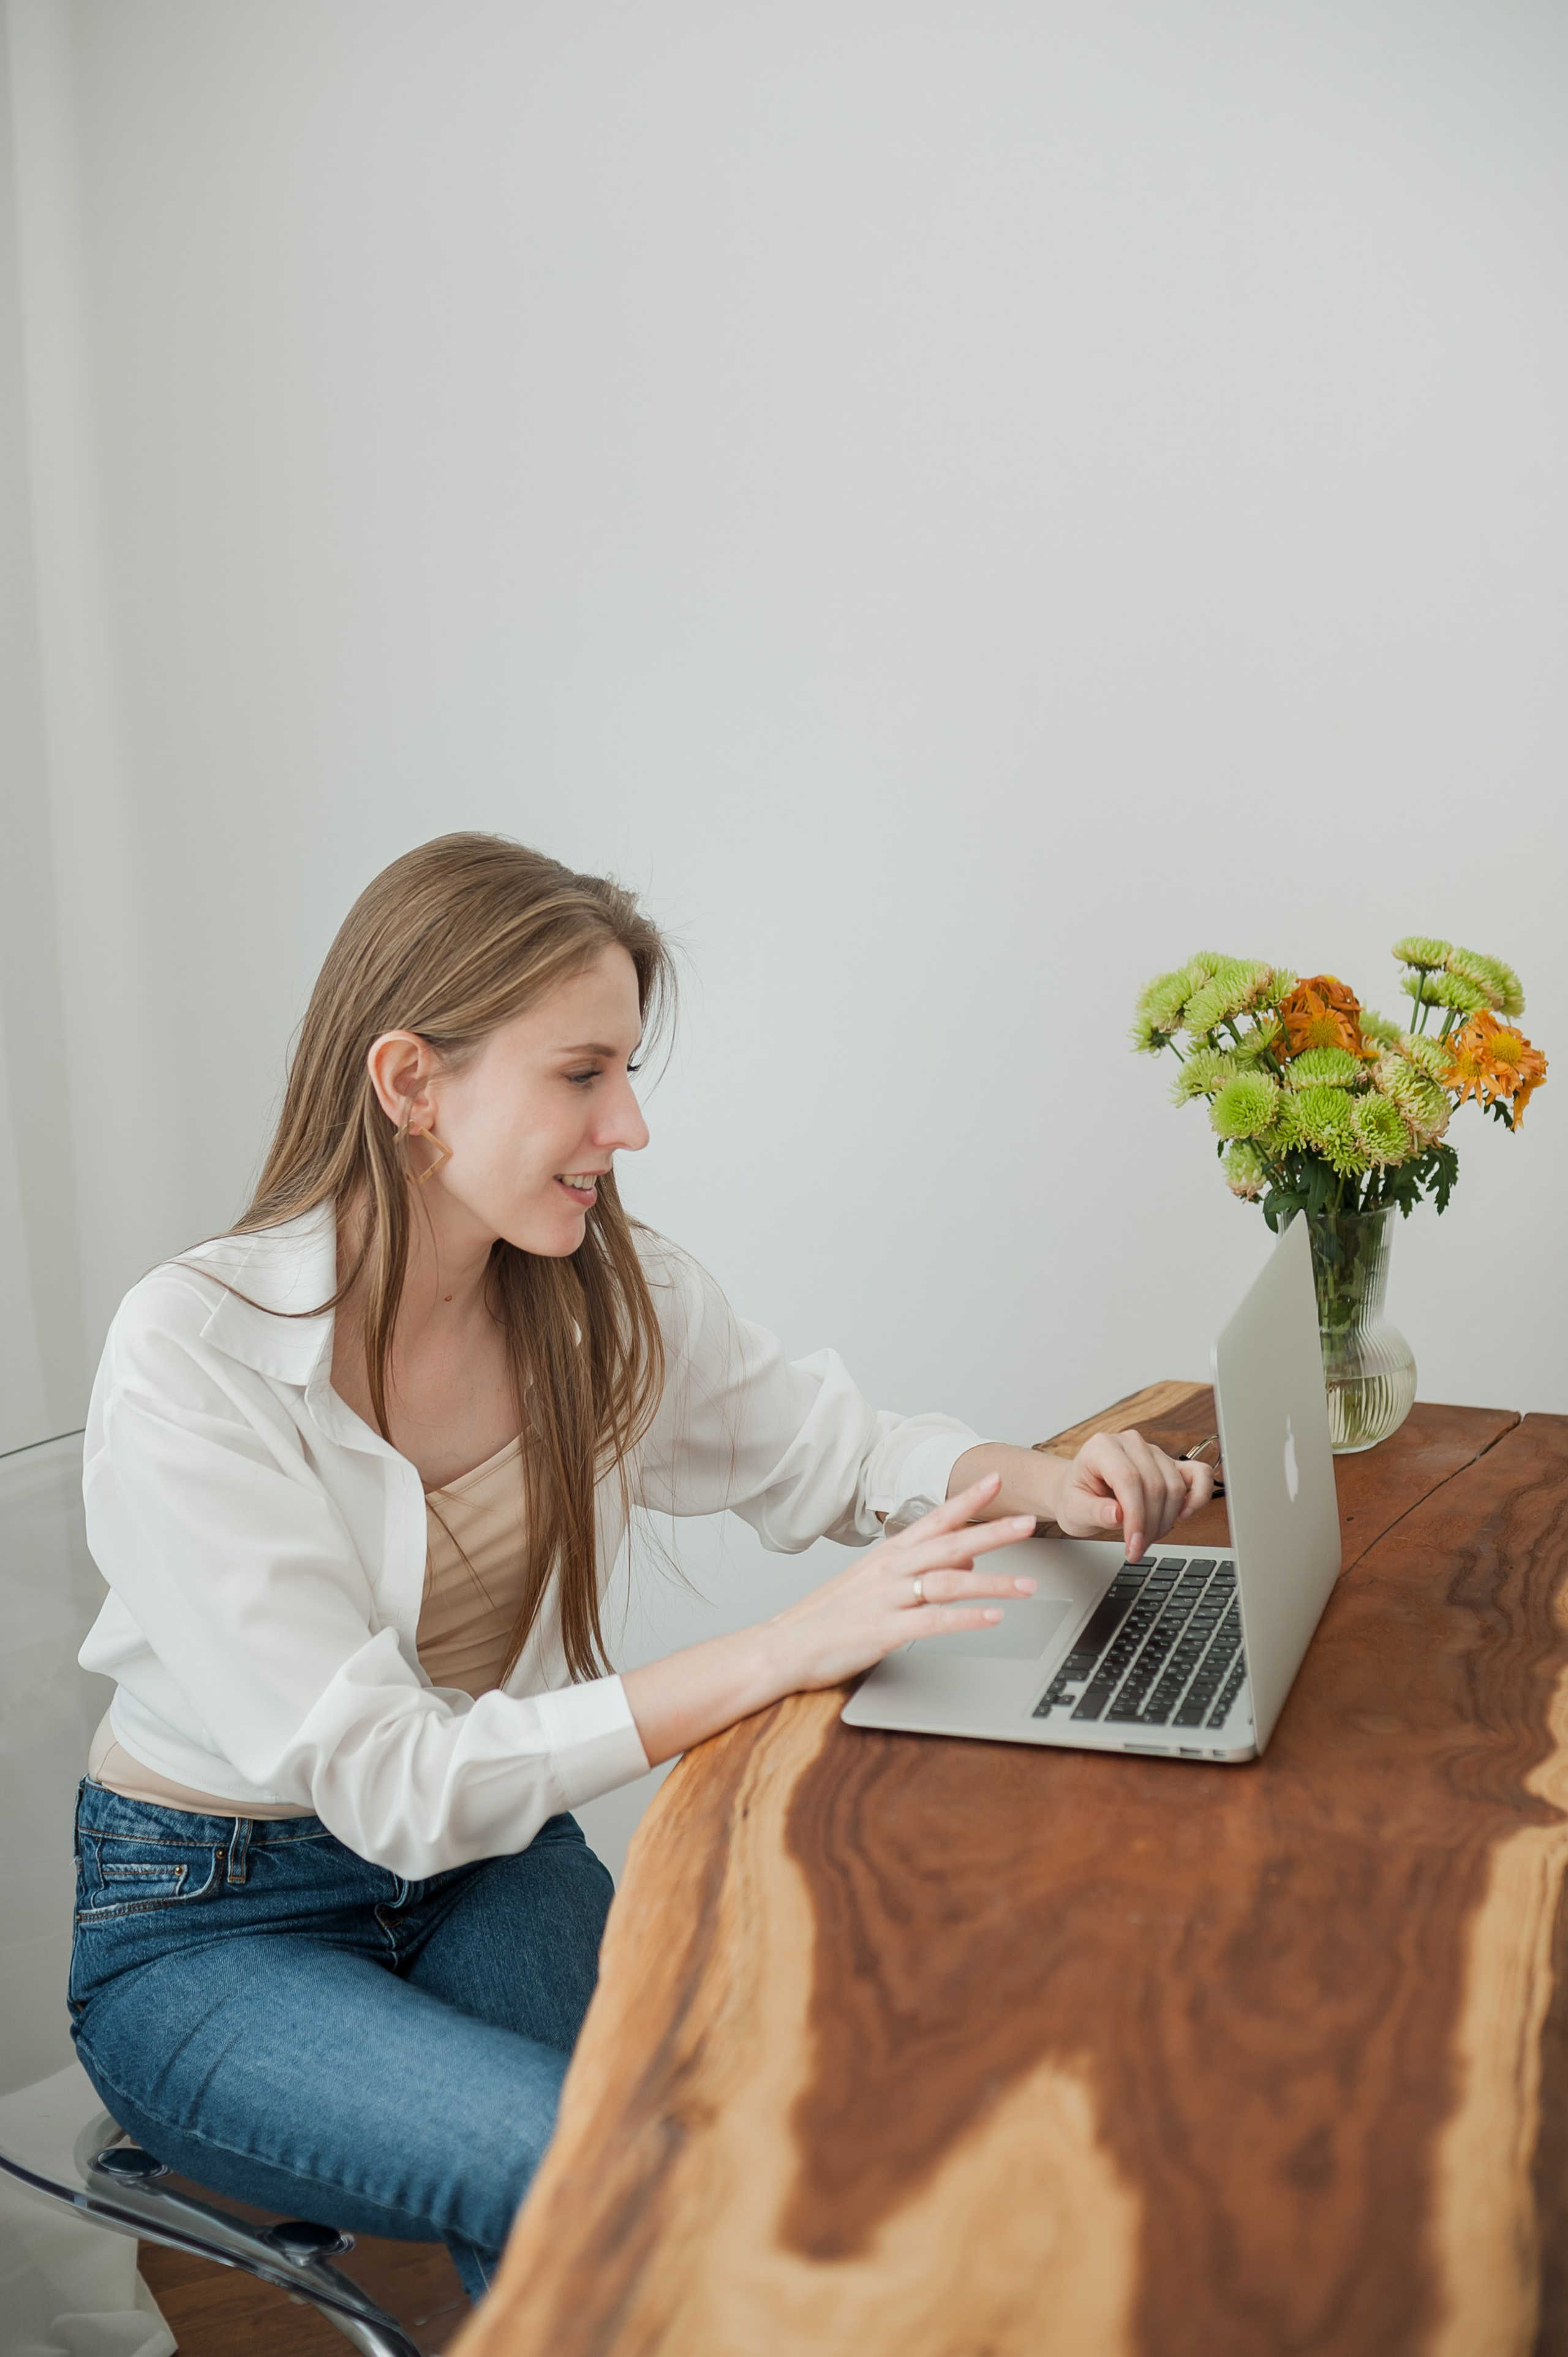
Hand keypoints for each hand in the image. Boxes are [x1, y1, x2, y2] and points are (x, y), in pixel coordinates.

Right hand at [622, 1473, 1038, 1764]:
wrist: (781, 1647)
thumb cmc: (827, 1618)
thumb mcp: (873, 1584)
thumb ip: (917, 1568)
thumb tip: (963, 1554)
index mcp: (885, 1556)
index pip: (933, 1519)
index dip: (966, 1500)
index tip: (995, 1480)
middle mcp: (888, 1571)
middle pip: (949, 1544)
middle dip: (992, 1532)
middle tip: (1029, 1523)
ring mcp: (885, 1599)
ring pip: (947, 1582)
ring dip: (991, 1582)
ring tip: (1027, 1585)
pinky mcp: (882, 1632)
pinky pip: (932, 1622)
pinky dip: (965, 1620)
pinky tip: (992, 1620)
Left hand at [1051, 1429, 1212, 1561]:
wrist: (1080, 1490)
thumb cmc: (1076, 1496)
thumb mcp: (1073, 1509)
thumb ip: (1092, 1511)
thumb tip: (1117, 1515)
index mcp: (1102, 1447)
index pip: (1129, 1479)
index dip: (1136, 1516)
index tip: (1133, 1544)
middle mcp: (1130, 1443)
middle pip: (1155, 1485)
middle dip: (1150, 1525)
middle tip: (1137, 1548)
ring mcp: (1154, 1452)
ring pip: (1175, 1487)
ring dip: (1166, 1521)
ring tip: (1147, 1538)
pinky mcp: (1170, 1464)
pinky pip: (1199, 1474)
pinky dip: (1198, 1496)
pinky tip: (1184, 1516)